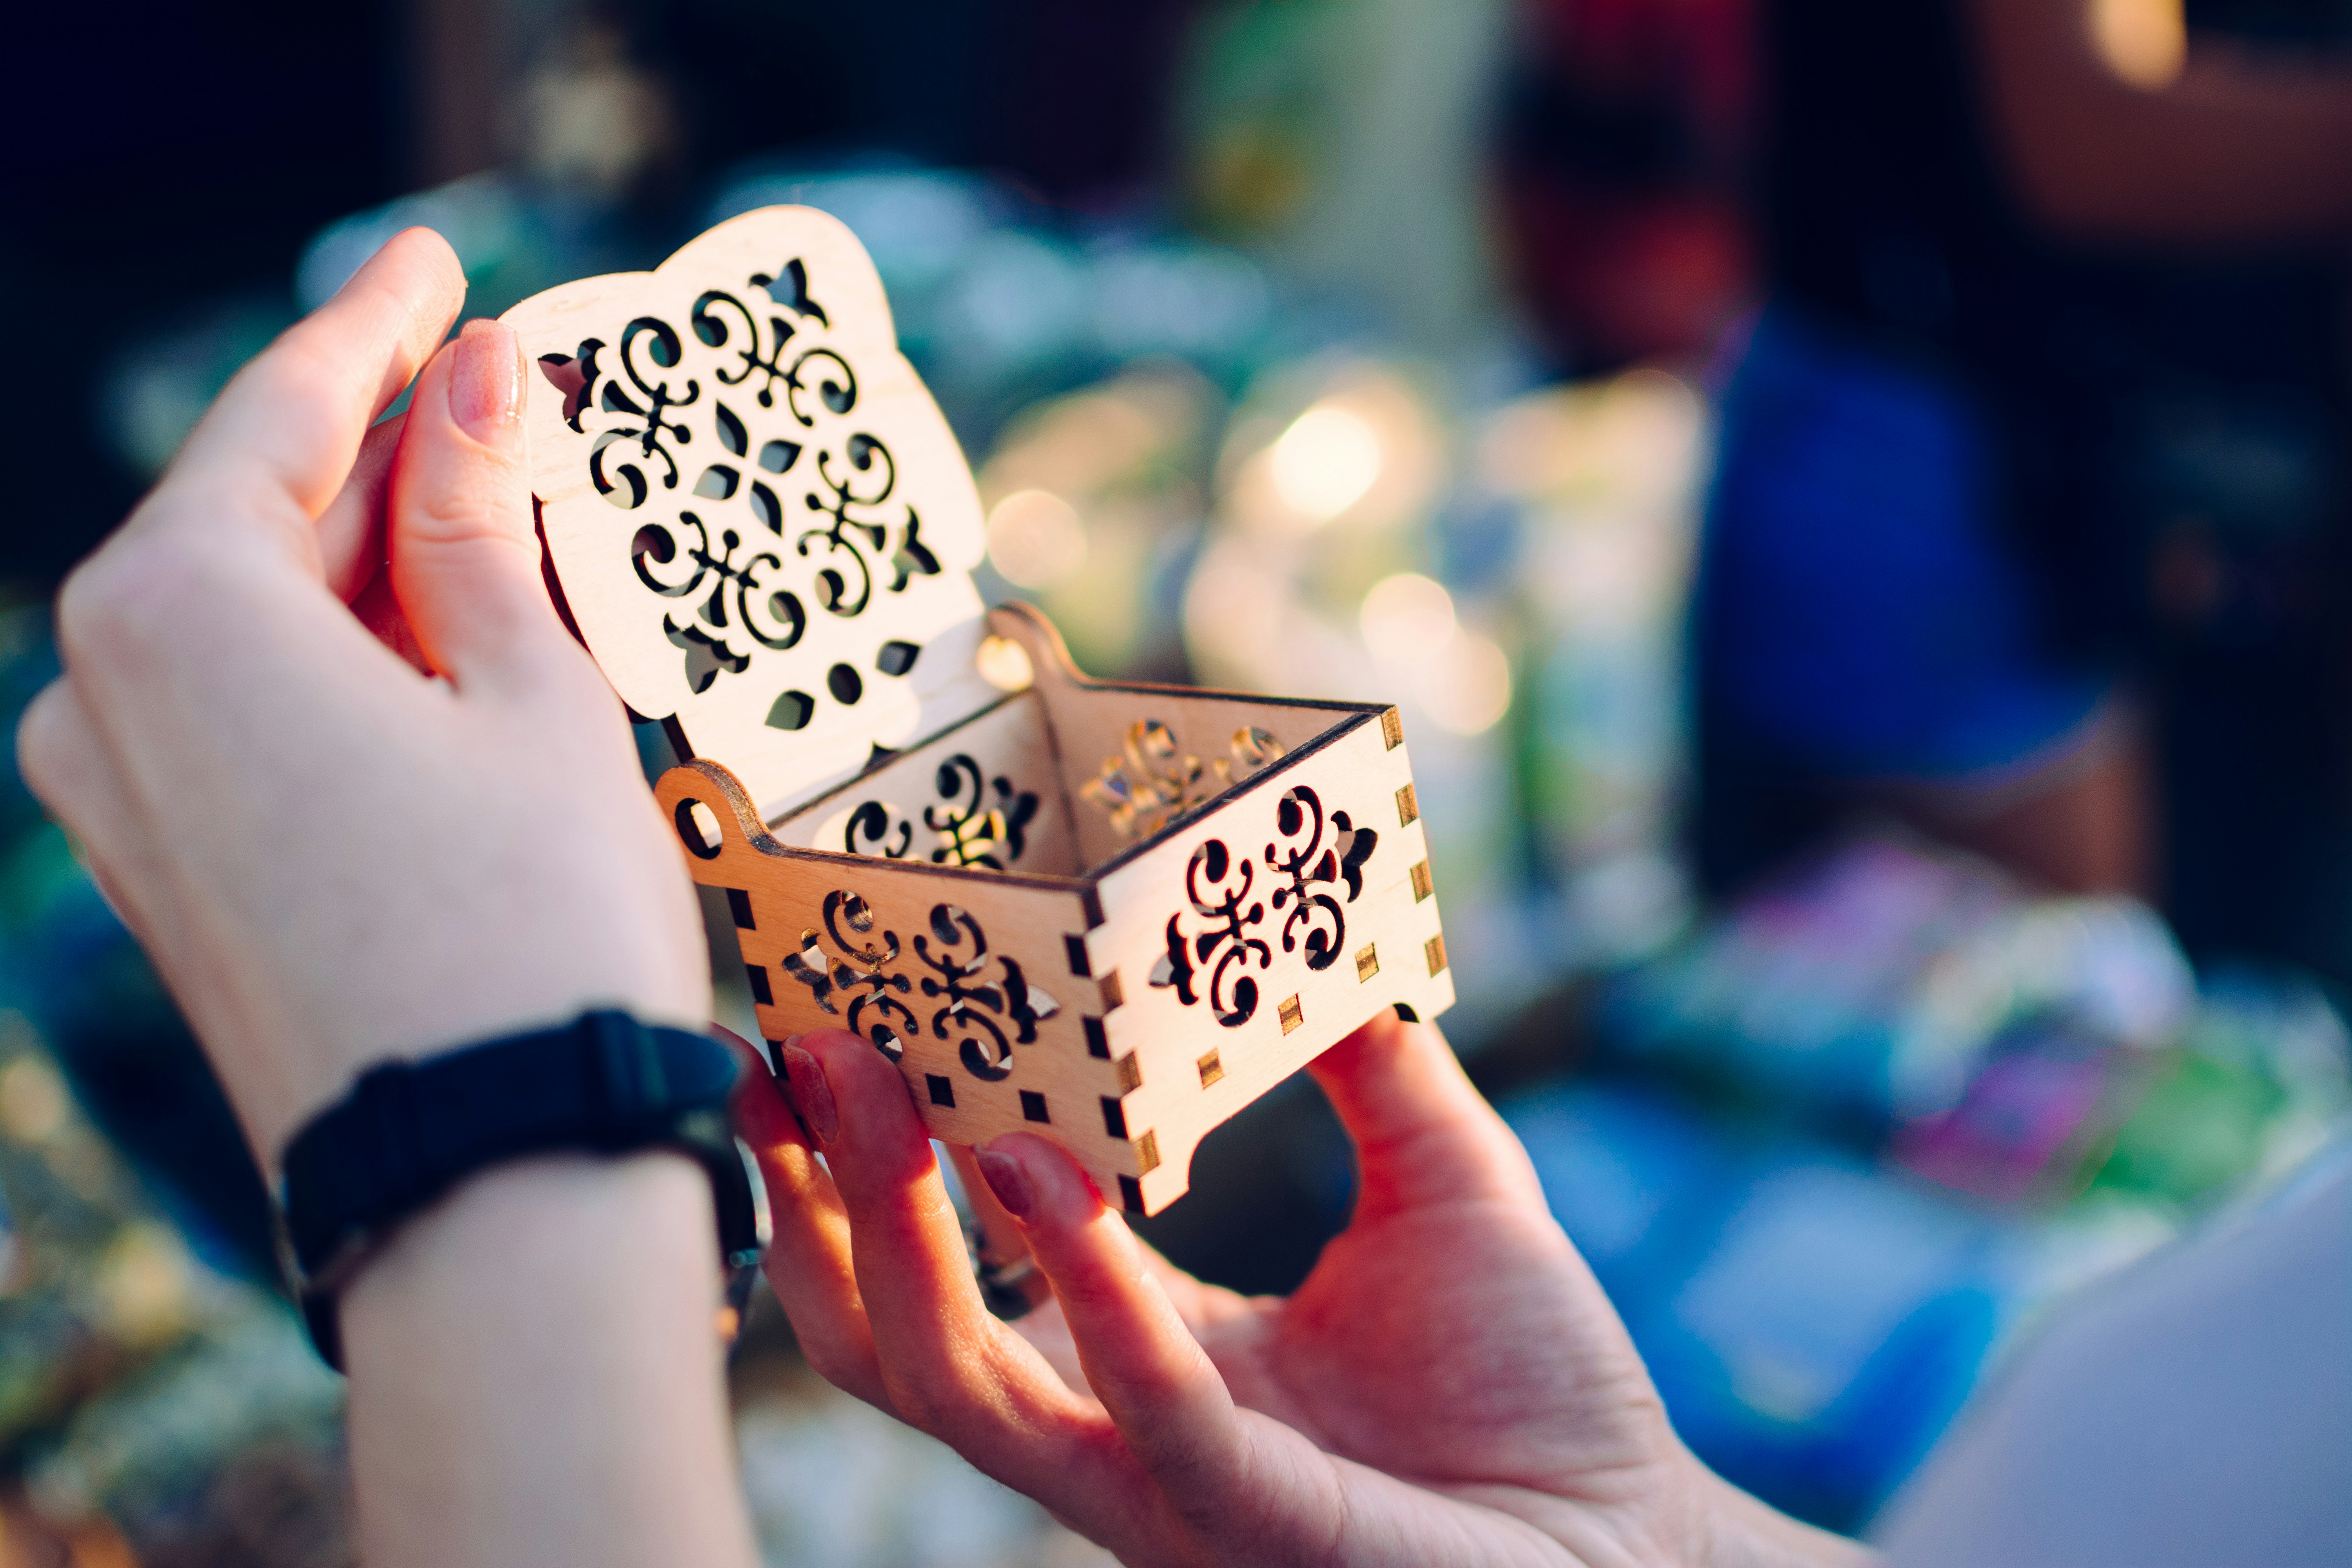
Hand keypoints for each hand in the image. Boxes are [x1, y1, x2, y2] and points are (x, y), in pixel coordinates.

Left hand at [20, 231, 756, 1567]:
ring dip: (379, 570)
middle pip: (256, 520)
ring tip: (508, 535)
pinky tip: (450, 653)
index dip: (376, 326)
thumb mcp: (535, 691)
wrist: (494, 1191)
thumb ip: (486, 522)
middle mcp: (100, 696)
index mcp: (173, 611)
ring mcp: (117, 801)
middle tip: (501, 395)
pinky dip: (346, 666)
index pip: (284, 416)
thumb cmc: (530, 934)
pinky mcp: (164, 879)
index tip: (431, 258)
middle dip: (388, 458)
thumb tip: (479, 382)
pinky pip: (244, 718)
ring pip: (255, 624)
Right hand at [737, 1011, 1869, 1567]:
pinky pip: (1139, 1415)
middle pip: (897, 1334)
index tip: (809, 1035)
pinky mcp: (1250, 1523)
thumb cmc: (1531, 1376)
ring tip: (873, 1090)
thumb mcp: (1436, 1175)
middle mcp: (1114, 1424)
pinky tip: (1048, 1179)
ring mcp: (1166, 1488)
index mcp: (1135, 1345)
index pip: (945, 1265)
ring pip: (960, 1385)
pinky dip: (1086, 1292)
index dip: (854, 1167)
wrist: (1633, 1532)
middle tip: (792, 1055)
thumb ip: (1365, 1057)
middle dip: (822, 1200)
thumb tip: (1308, 916)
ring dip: (898, 1237)